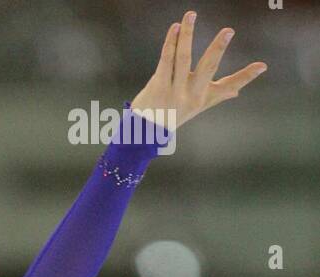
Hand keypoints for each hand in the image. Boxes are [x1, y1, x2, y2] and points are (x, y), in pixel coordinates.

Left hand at [130, 11, 266, 131]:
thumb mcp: (197, 106)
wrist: (146, 131)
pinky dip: (170, 42)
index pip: (228, 85)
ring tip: (191, 15)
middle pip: (207, 68)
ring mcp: (173, 91)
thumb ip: (217, 95)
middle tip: (229, 31)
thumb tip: (238, 92)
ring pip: (183, 58)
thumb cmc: (174, 114)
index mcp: (203, 97)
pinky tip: (175, 27)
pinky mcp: (157, 85)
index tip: (262, 66)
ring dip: (187, 34)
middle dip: (218, 49)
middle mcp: (190, 95)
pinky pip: (165, 59)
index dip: (246, 77)